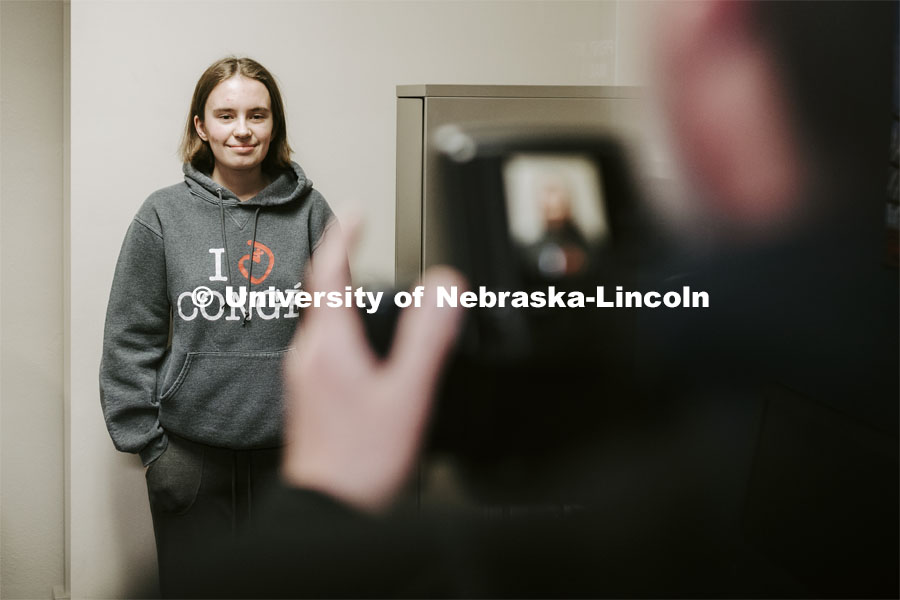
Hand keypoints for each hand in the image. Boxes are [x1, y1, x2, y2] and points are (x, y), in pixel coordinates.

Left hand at [281, 225, 465, 512]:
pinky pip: (325, 344)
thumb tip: (444, 286)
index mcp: (329, 343)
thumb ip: (428, 338)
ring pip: (323, 319)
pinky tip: (366, 345)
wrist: (328, 511)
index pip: (329, 270)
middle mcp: (308, 355)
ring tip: (368, 281)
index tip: (356, 210)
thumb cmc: (360, 461)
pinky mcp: (309, 395)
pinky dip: (344, 325)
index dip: (344, 233)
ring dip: (344, 293)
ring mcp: (305, 376)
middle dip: (344, 259)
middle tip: (363, 236)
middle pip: (322, 291)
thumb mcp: (407, 394)